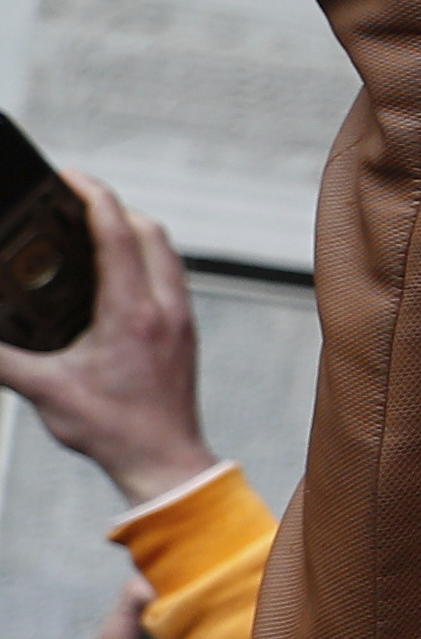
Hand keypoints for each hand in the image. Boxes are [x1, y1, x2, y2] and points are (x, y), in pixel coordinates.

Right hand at [0, 172, 219, 504]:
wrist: (165, 462)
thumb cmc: (112, 430)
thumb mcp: (44, 390)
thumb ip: (0, 358)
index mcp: (133, 312)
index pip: (118, 234)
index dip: (94, 196)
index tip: (70, 176)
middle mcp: (165, 307)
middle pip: (151, 231)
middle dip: (113, 206)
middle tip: (73, 199)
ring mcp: (181, 319)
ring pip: (166, 253)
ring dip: (133, 230)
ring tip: (91, 226)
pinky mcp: (185, 332)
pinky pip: (170, 276)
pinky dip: (144, 258)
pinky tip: (115, 272)